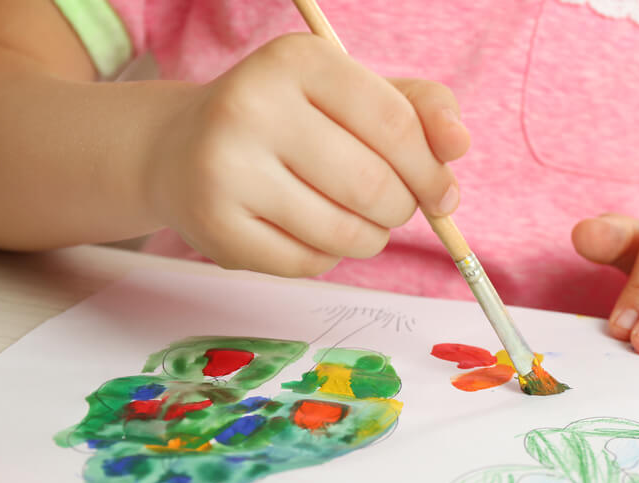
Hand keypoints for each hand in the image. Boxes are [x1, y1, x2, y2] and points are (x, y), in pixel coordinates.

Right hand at [145, 34, 469, 276]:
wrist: (180, 148)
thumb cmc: (289, 119)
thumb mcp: (353, 94)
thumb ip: (419, 109)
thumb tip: (459, 144)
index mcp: (297, 61)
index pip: (396, 126)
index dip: (432, 170)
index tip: (442, 192)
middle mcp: (251, 106)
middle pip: (373, 185)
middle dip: (401, 208)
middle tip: (392, 205)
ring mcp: (226, 170)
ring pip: (345, 233)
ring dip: (370, 238)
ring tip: (356, 220)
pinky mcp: (216, 228)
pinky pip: (310, 264)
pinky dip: (329, 257)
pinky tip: (311, 231)